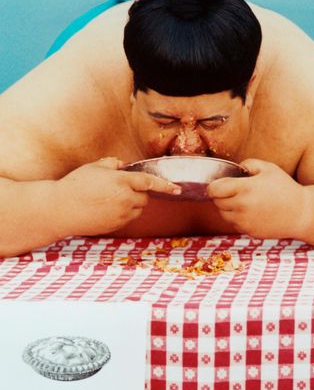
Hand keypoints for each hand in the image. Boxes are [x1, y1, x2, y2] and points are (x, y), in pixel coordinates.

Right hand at [56, 157, 180, 234]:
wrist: (59, 210)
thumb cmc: (75, 185)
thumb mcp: (94, 167)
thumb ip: (113, 164)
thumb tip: (124, 166)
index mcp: (122, 181)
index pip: (149, 182)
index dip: (165, 185)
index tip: (177, 188)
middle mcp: (125, 199)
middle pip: (144, 197)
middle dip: (138, 192)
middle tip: (119, 188)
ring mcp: (121, 214)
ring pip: (138, 208)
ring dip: (131, 203)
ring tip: (109, 199)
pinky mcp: (116, 225)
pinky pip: (128, 218)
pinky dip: (124, 213)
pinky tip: (106, 209)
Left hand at [207, 159, 309, 238]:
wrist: (300, 213)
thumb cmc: (285, 188)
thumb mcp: (269, 168)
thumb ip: (248, 164)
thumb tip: (235, 169)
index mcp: (245, 189)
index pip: (213, 189)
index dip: (215, 186)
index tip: (222, 184)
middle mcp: (241, 207)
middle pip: (217, 202)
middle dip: (223, 195)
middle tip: (237, 191)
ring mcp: (244, 222)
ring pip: (223, 214)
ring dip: (229, 207)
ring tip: (246, 201)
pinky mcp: (249, 231)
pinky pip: (235, 224)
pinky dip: (239, 218)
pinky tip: (254, 212)